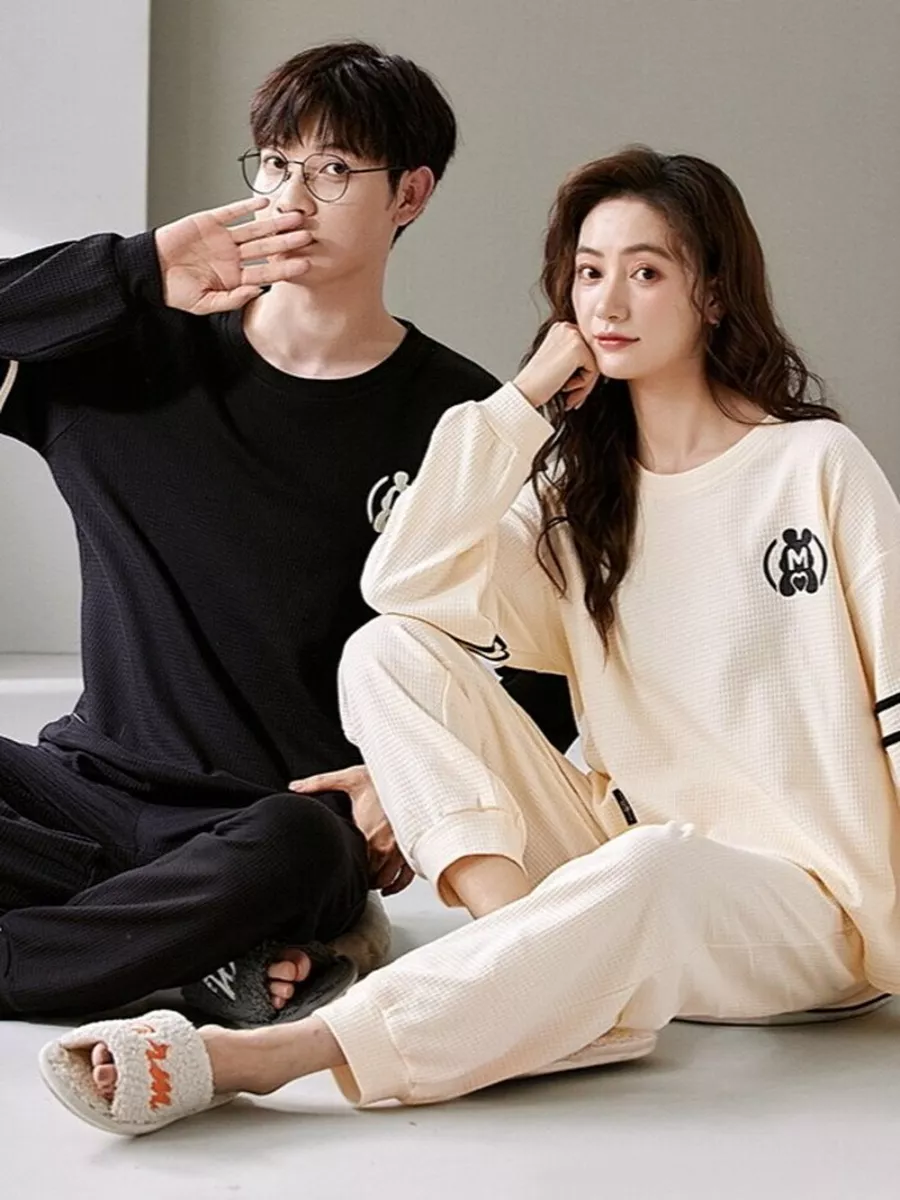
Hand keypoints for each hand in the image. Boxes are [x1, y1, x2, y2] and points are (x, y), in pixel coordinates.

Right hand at [154, 197, 313, 314]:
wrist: (150, 272)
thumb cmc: (175, 291)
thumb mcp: (204, 304)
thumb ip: (232, 299)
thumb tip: (258, 292)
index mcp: (234, 277)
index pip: (266, 272)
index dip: (286, 268)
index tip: (306, 264)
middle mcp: (232, 257)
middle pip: (266, 249)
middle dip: (287, 242)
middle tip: (309, 236)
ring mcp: (222, 238)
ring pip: (255, 230)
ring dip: (275, 224)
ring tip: (296, 217)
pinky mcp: (209, 222)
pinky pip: (232, 212)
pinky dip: (247, 206)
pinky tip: (264, 202)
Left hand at [289, 766, 414, 896]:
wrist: (412, 774)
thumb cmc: (383, 777)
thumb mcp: (349, 778)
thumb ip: (319, 783)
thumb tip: (295, 787)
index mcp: (367, 833)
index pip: (353, 864)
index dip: (344, 868)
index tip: (336, 866)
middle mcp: (385, 846)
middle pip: (368, 876)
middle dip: (359, 877)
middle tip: (348, 873)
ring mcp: (400, 850)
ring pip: (385, 880)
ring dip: (374, 882)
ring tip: (364, 880)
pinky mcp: (411, 850)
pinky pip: (405, 877)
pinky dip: (396, 886)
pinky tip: (388, 887)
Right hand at [513, 322, 598, 410]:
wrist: (526, 391)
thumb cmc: (539, 383)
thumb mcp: (560, 363)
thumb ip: (576, 359)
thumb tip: (599, 364)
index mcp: (561, 329)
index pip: (586, 351)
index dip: (581, 374)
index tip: (572, 390)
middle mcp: (567, 327)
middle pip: (592, 356)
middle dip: (585, 380)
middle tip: (572, 396)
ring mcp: (573, 335)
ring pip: (594, 364)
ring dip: (584, 384)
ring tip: (568, 393)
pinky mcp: (578, 347)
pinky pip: (594, 370)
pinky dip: (583, 384)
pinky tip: (565, 386)